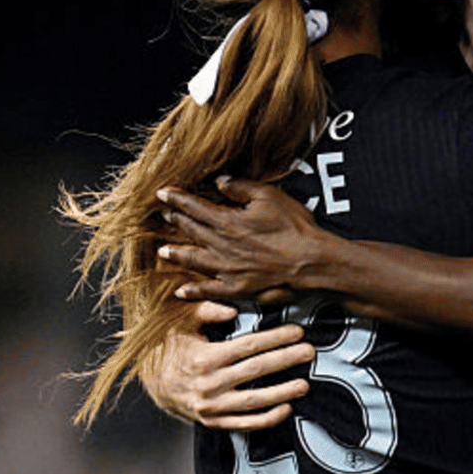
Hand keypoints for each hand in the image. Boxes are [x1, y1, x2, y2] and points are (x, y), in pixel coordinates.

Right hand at [139, 300, 314, 428]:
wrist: (152, 384)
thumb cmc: (172, 346)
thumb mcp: (182, 323)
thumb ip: (206, 311)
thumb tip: (232, 309)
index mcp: (203, 357)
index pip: (247, 346)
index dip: (275, 338)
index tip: (297, 331)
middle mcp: (208, 383)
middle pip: (256, 370)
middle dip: (286, 360)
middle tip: (310, 352)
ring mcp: (211, 406)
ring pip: (253, 401)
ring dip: (282, 393)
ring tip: (304, 385)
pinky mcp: (213, 422)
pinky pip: (244, 424)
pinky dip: (266, 419)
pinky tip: (286, 409)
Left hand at [156, 177, 325, 300]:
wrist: (311, 262)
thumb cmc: (295, 229)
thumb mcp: (269, 197)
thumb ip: (241, 188)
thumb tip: (220, 182)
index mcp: (228, 221)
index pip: (195, 207)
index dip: (177, 199)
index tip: (163, 193)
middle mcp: (222, 246)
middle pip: (191, 231)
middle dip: (174, 222)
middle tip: (161, 217)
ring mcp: (227, 269)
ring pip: (194, 260)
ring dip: (176, 254)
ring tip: (162, 252)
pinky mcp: (237, 288)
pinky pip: (209, 290)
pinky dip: (194, 291)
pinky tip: (182, 291)